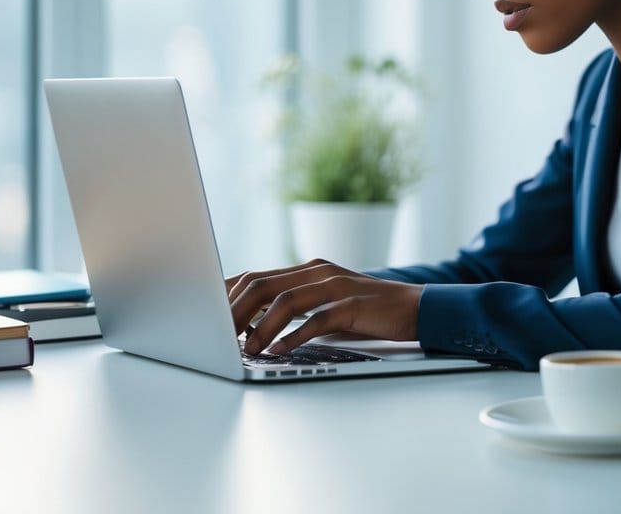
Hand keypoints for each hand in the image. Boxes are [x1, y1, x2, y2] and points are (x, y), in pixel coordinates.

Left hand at [225, 258, 421, 355]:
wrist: (414, 307)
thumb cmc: (365, 310)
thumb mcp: (325, 301)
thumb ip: (295, 305)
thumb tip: (251, 325)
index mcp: (307, 270)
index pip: (256, 276)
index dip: (227, 294)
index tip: (206, 315)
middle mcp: (318, 272)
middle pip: (263, 284)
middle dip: (234, 310)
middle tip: (216, 335)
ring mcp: (336, 286)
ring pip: (287, 300)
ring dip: (262, 326)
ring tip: (247, 349)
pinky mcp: (354, 305)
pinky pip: (319, 319)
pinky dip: (296, 336)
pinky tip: (281, 350)